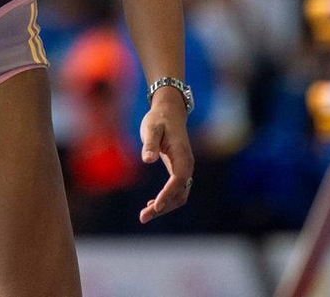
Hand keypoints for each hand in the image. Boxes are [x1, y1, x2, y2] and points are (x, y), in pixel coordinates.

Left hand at [138, 97, 193, 222]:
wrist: (169, 112)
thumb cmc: (159, 119)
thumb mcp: (151, 128)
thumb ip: (150, 143)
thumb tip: (147, 159)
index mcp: (182, 156)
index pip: (178, 181)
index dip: (167, 195)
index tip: (154, 207)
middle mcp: (187, 165)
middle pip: (180, 194)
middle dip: (163, 207)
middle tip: (143, 217)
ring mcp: (185, 169)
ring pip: (179, 195)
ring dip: (164, 207)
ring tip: (145, 215)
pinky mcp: (179, 170)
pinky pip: (177, 191)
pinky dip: (166, 200)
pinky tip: (152, 205)